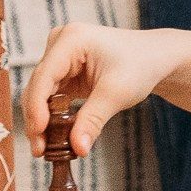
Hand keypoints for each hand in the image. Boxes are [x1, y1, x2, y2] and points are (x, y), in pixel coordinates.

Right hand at [23, 23, 176, 159]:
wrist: (154, 58)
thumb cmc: (140, 66)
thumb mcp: (116, 93)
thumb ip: (93, 120)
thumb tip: (78, 148)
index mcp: (71, 39)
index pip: (44, 76)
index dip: (36, 106)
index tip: (38, 134)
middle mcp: (59, 43)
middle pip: (37, 86)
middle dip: (37, 119)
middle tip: (40, 151)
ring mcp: (59, 56)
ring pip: (40, 93)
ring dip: (41, 121)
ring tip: (45, 149)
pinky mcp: (63, 70)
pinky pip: (49, 96)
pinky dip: (51, 116)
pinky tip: (53, 137)